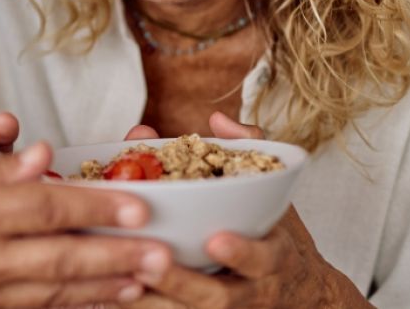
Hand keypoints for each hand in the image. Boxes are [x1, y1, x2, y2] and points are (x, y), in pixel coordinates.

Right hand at [0, 143, 172, 307]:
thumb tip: (39, 158)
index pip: (51, 207)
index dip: (99, 206)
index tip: (136, 205)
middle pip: (65, 255)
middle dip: (118, 255)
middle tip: (160, 254)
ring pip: (56, 291)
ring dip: (103, 287)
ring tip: (141, 283)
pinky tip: (91, 306)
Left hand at [121, 114, 369, 307]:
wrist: (298, 291)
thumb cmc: (276, 233)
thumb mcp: (275, 192)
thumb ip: (249, 151)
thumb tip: (217, 119)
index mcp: (273, 255)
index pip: (263, 258)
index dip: (241, 252)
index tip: (215, 239)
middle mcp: (251, 290)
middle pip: (218, 297)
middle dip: (182, 282)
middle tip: (147, 264)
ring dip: (155, 302)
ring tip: (120, 281)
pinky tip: (111, 296)